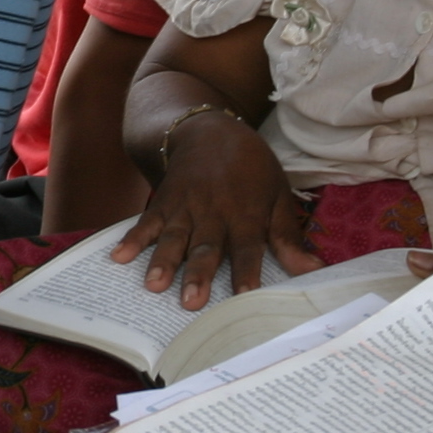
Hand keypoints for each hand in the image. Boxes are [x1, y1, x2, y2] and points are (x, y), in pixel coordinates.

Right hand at [109, 110, 316, 306]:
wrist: (211, 130)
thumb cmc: (252, 169)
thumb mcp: (277, 195)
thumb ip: (288, 236)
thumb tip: (314, 271)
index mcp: (245, 214)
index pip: (248, 247)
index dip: (247, 271)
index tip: (245, 296)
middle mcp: (214, 212)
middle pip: (206, 246)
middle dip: (198, 273)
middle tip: (190, 302)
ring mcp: (185, 207)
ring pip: (175, 237)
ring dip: (164, 261)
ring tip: (153, 285)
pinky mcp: (163, 202)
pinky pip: (147, 222)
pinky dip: (133, 239)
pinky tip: (119, 257)